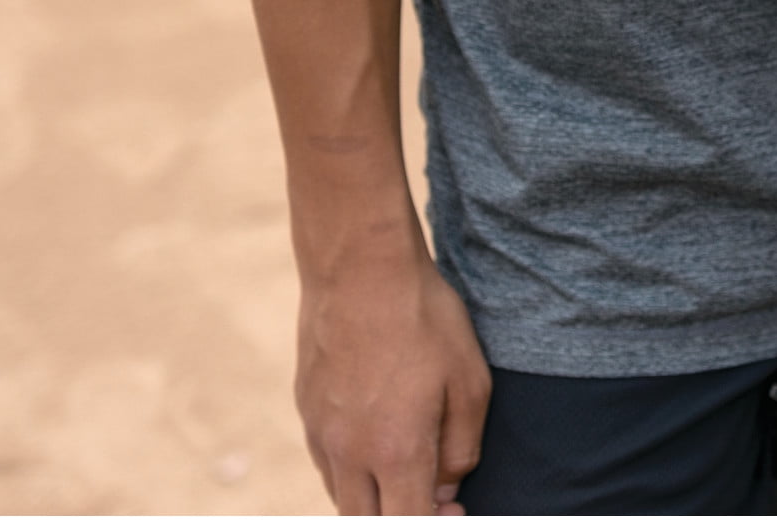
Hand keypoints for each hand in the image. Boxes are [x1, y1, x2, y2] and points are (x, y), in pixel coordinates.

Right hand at [295, 250, 491, 514]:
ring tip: (407, 467)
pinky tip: (378, 440)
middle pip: (366, 521)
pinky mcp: (306, 411)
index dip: (433, 523)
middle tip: (433, 494)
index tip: (455, 508)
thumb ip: (461, 447)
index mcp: (396, 452)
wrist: (360, 270)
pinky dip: (352, 471)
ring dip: (373, 498)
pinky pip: (327, 464)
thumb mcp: (470, 381)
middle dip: (399, 517)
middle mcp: (349, 453)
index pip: (406, 524)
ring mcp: (321, 434)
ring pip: (342, 497)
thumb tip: (449, 487)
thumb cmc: (425, 321)